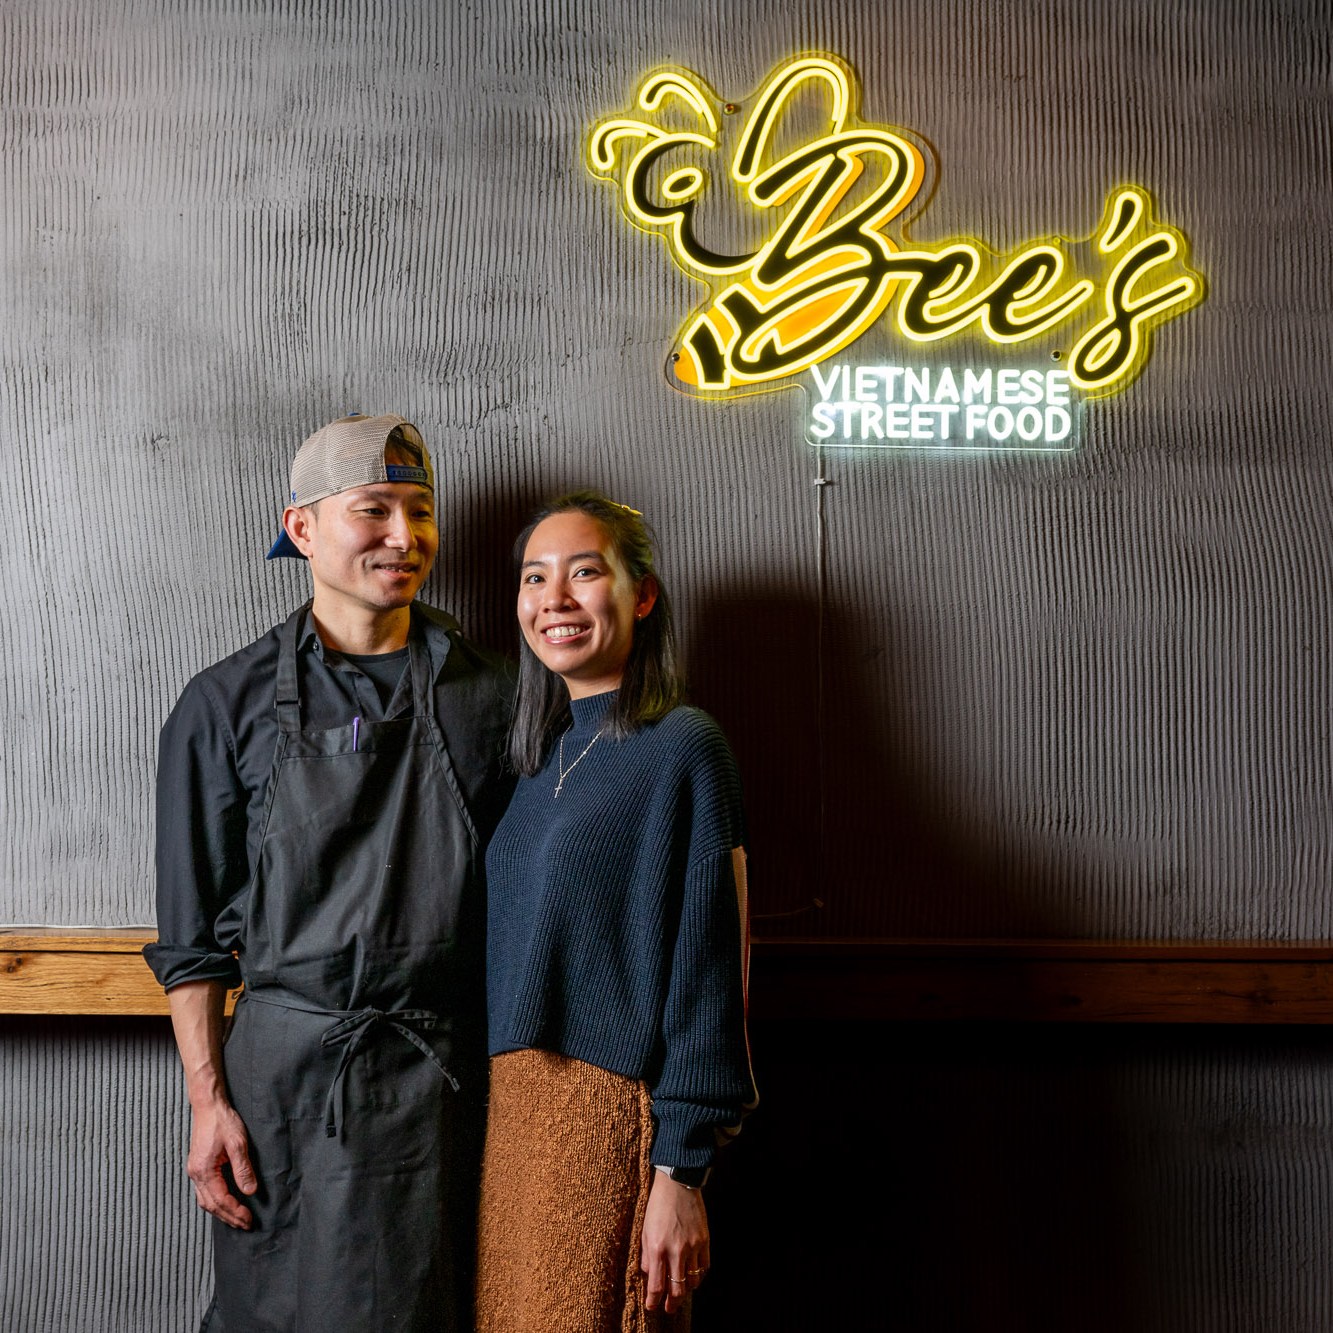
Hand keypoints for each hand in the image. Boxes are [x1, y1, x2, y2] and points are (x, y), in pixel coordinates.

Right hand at [186, 1097, 255, 1229]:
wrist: (208, 1106)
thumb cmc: (223, 1121)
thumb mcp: (238, 1143)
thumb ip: (243, 1169)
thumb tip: (249, 1191)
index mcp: (204, 1171)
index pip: (221, 1200)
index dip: (235, 1212)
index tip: (249, 1220)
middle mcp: (195, 1174)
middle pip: (211, 1205)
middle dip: (229, 1217)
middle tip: (246, 1225)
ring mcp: (194, 1171)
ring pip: (205, 1201)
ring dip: (221, 1212)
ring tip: (237, 1219)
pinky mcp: (197, 1166)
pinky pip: (204, 1192)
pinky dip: (215, 1202)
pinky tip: (225, 1203)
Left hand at [640, 1171, 709, 1313]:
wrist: (678, 1183)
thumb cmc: (657, 1205)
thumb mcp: (644, 1230)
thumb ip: (647, 1256)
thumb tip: (649, 1275)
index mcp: (657, 1247)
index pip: (656, 1285)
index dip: (653, 1301)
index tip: (651, 1307)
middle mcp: (676, 1250)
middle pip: (677, 1289)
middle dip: (672, 1303)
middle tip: (668, 1307)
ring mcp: (693, 1246)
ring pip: (692, 1281)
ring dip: (685, 1289)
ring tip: (680, 1290)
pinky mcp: (705, 1240)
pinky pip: (704, 1267)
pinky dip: (698, 1276)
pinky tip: (692, 1276)